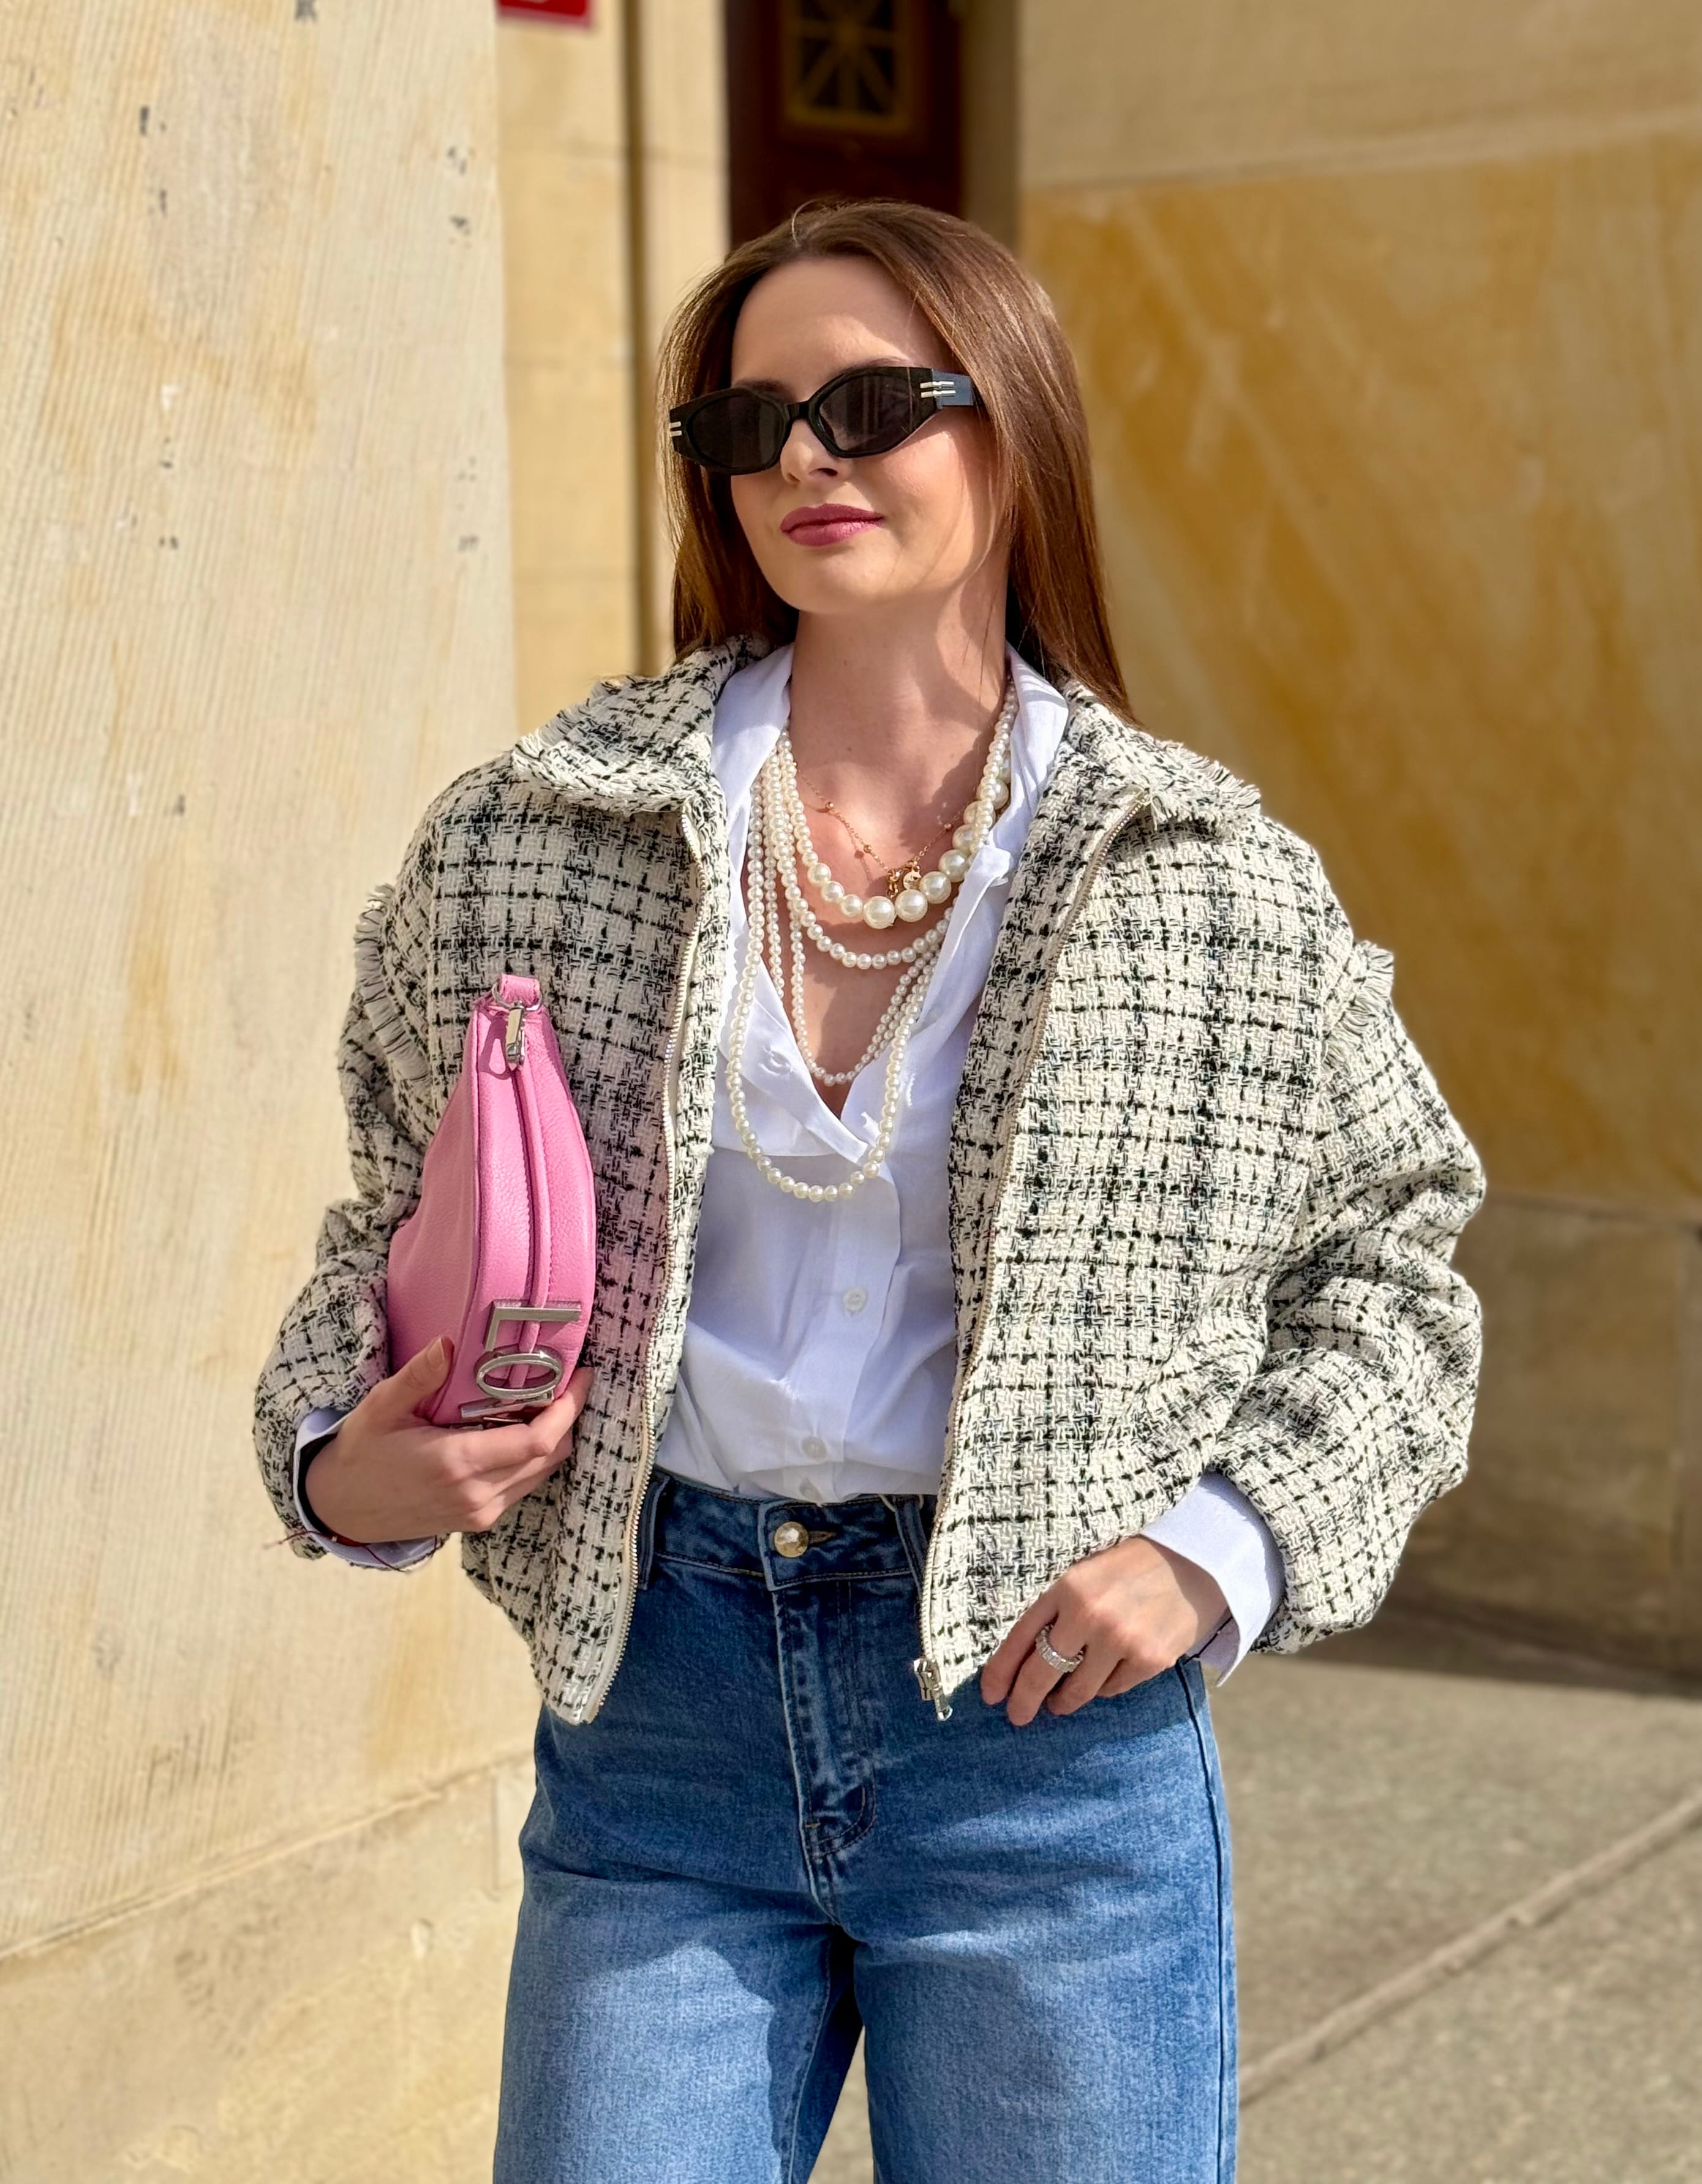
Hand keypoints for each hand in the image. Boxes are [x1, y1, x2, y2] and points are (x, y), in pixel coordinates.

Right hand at [304, 1336, 592, 1542]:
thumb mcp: (381, 1407)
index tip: (580, 1376)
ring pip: (542, 1473)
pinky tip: (521, 1428)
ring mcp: (480, 1512)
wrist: (342, 1509)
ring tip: (547, 1399)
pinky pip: (524, 1486)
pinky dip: (534, 1458)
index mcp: (457, 1464)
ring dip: (554, 1438)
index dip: (568, 1409)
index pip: (538, 1441)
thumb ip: (418, 1376)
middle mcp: (477, 1494)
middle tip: (568, 1380)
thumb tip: (449, 1343)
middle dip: (568, 1418)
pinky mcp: (478, 1519)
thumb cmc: (361, 1452)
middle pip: (551, 1456)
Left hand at [979, 1535, 1227, 1726]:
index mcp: (1067, 1586)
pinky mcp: (1148, 1660)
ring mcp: (1121, 1639)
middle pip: (1041, 1673)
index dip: (1000, 1672)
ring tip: (1059, 1702)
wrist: (1194, 1564)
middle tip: (1017, 1716)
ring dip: (1063, 1701)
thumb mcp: (1084, 1575)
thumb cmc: (1129, 1569)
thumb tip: (1023, 1660)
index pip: (1020, 1637)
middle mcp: (1090, 1613)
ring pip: (1077, 1690)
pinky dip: (1103, 1688)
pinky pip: (1111, 1690)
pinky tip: (1104, 1675)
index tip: (990, 1695)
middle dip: (1024, 1701)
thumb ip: (1056, 1610)